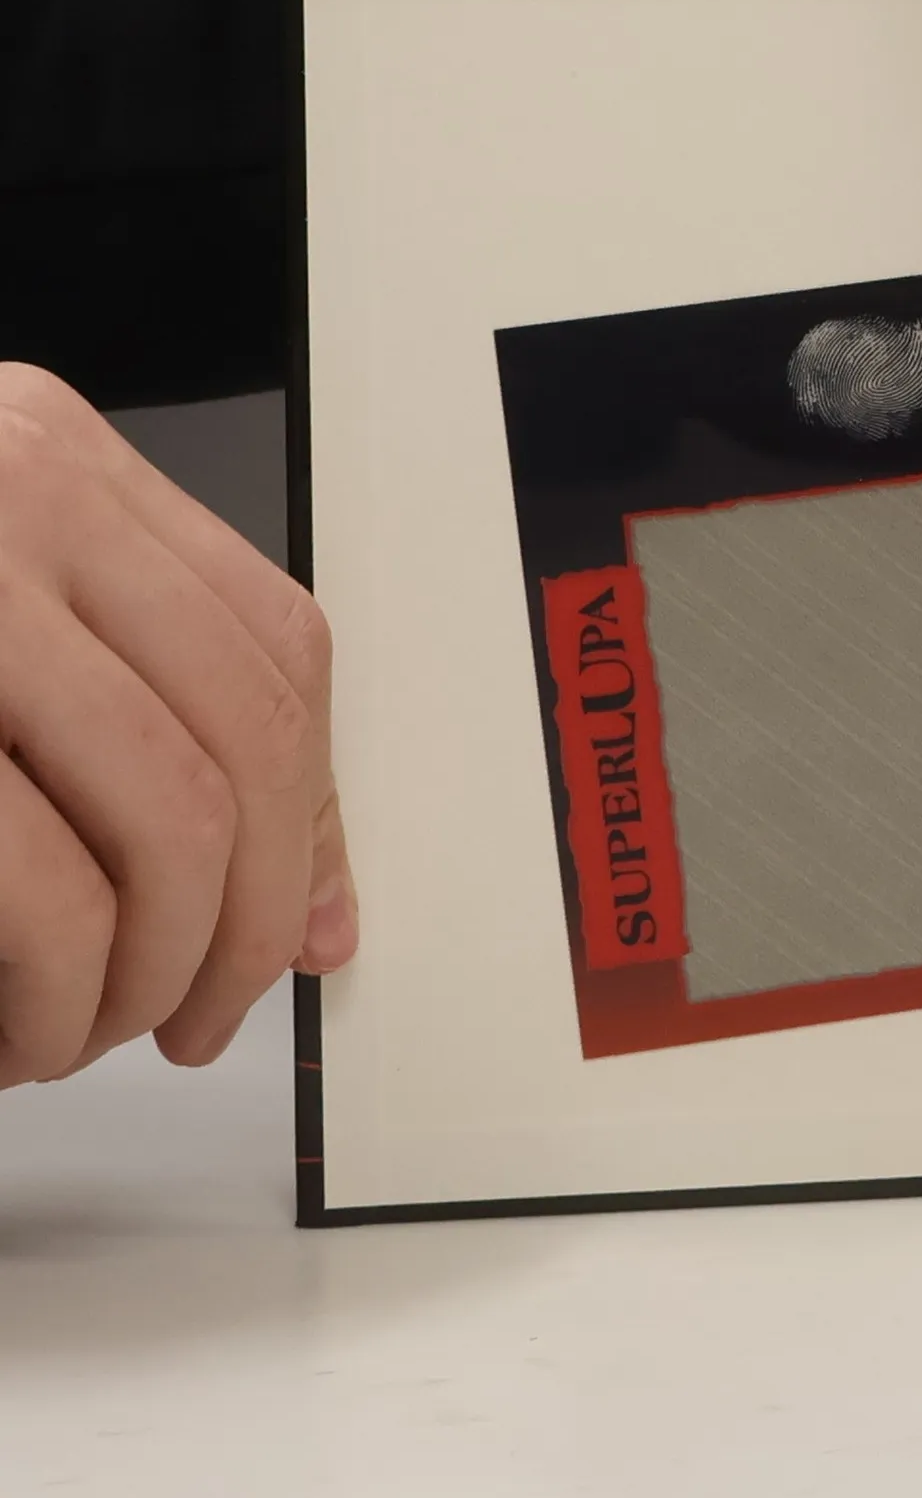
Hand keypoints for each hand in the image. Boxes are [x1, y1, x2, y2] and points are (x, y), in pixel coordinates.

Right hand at [0, 366, 356, 1087]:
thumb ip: (132, 718)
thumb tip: (314, 904)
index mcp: (47, 461)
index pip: (278, 648)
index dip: (310, 811)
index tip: (294, 924)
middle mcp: (4, 491)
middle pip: (242, 741)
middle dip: (245, 921)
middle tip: (203, 1015)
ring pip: (165, 817)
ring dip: (156, 970)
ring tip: (90, 1032)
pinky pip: (35, 879)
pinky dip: (58, 991)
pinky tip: (17, 1036)